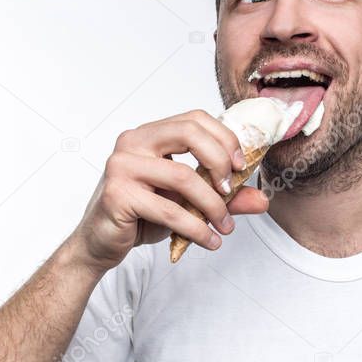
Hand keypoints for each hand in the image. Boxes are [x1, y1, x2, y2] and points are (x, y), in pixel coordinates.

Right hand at [70, 109, 269, 272]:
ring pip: (183, 177)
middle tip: (231, 191)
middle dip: (219, 161)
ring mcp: (121, 166)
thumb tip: (262, 200)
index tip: (240, 167)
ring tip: (225, 226)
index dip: (224, 138)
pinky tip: (209, 241)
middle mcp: (132, 142)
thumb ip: (222, 196)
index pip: (194, 119)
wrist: (99, 243)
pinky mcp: (117, 195)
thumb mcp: (186, 201)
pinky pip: (169, 211)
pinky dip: (197, 228)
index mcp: (149, 135)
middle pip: (188, 133)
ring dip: (213, 206)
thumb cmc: (141, 215)